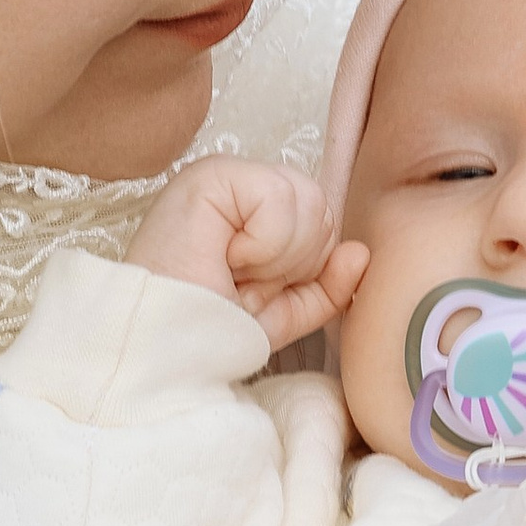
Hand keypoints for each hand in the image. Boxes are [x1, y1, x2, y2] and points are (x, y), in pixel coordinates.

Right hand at [130, 159, 367, 354]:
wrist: (165, 351)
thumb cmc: (206, 332)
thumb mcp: (282, 315)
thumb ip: (326, 286)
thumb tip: (360, 252)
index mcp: (255, 212)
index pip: (322, 222)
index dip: (301, 267)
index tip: (251, 290)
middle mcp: (240, 186)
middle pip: (322, 207)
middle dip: (292, 262)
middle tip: (241, 282)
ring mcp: (224, 175)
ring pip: (309, 200)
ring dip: (277, 256)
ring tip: (233, 269)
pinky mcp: (212, 174)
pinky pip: (279, 198)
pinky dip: (263, 244)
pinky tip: (226, 256)